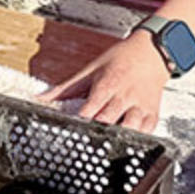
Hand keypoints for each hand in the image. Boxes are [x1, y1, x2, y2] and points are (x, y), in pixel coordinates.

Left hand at [38, 30, 169, 130]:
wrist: (151, 52)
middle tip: (85, 139)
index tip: (70, 129)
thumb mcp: (91, 70)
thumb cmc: (120, 59)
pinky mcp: (153, 114)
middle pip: (107, 120)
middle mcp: (124, 97)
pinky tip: (127, 139)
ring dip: (118, 135)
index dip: (79, 120)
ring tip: (106, 141)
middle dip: (96, 130)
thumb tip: (41, 98)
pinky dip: (137, 137)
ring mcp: (140, 106)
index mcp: (107, 85)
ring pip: (130, 128)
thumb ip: (66, 88)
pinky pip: (147, 131)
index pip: (89, 109)